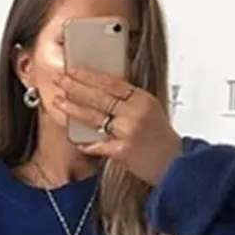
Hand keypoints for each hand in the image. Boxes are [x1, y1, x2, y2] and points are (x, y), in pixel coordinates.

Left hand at [53, 69, 182, 186]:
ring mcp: (128, 132)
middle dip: (76, 87)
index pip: (111, 82)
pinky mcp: (123, 151)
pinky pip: (98, 145)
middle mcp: (135, 113)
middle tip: (60, 80)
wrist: (175, 164)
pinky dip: (86, 143)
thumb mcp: (150, 110)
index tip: (74, 70)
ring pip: (95, 117)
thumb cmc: (162, 139)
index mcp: (142, 99)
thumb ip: (129, 100)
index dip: (89, 75)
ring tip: (60, 101)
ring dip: (74, 109)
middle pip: (100, 96)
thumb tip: (102, 91)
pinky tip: (75, 139)